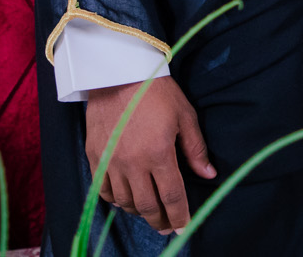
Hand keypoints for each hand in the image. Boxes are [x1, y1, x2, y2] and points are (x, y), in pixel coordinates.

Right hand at [84, 76, 215, 235]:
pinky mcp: (94, 157)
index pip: (172, 196)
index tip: (184, 227)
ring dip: (139, 211)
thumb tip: (208, 175)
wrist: (117, 74)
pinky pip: (103, 190)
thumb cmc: (157, 92)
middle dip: (159, 220)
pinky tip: (125, 200)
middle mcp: (132, 164)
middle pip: (147, 205)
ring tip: (150, 213)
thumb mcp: (185, 116)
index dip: (179, 216)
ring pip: (124, 201)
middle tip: (166, 227)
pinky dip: (115, 200)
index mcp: (159, 154)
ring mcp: (110, 163)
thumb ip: (195, 149)